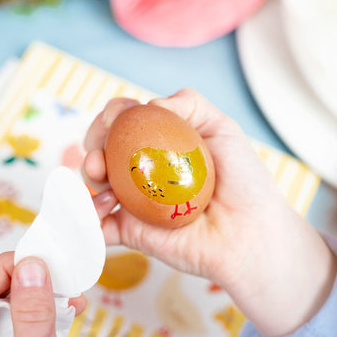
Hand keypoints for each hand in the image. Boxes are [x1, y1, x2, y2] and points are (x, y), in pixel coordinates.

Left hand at [0, 252, 85, 336]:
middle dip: (33, 281)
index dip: (12, 267)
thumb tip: (32, 267)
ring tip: (71, 301)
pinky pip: (21, 314)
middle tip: (65, 282)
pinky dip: (46, 308)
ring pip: (10, 298)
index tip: (47, 259)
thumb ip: (33, 318)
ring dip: (43, 294)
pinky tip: (66, 311)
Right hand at [83, 88, 336, 336]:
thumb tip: (150, 105)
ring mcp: (134, 202)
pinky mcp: (130, 232)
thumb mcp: (222, 128)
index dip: (112, 116)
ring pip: (94, 185)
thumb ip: (189, 103)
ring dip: (88, 176)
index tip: (115, 120)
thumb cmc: (243, 181)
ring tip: (100, 177)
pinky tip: (100, 208)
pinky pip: (99, 226)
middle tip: (101, 152)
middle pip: (104, 150)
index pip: (125, 122)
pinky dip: (87, 217)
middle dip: (92, 144)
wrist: (249, 232)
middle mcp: (144, 172)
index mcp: (161, 145)